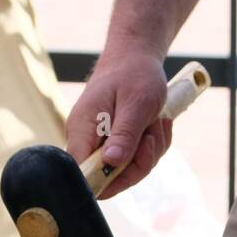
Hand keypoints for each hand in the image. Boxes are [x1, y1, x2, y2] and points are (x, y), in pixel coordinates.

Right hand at [66, 49, 172, 198]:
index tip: (129, 164)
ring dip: (150, 151)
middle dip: (138, 162)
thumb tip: (111, 163)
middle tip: (151, 134)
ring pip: (128, 170)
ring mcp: (101, 144)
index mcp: (82, 130)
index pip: (81, 173)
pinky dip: (152, 145)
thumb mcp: (136, 103)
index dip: (104, 180)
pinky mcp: (115, 144)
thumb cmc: (135, 73)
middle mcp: (87, 141)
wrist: (137, 56)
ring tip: (154, 122)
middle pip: (109, 178)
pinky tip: (155, 124)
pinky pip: (136, 160)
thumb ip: (124, 134)